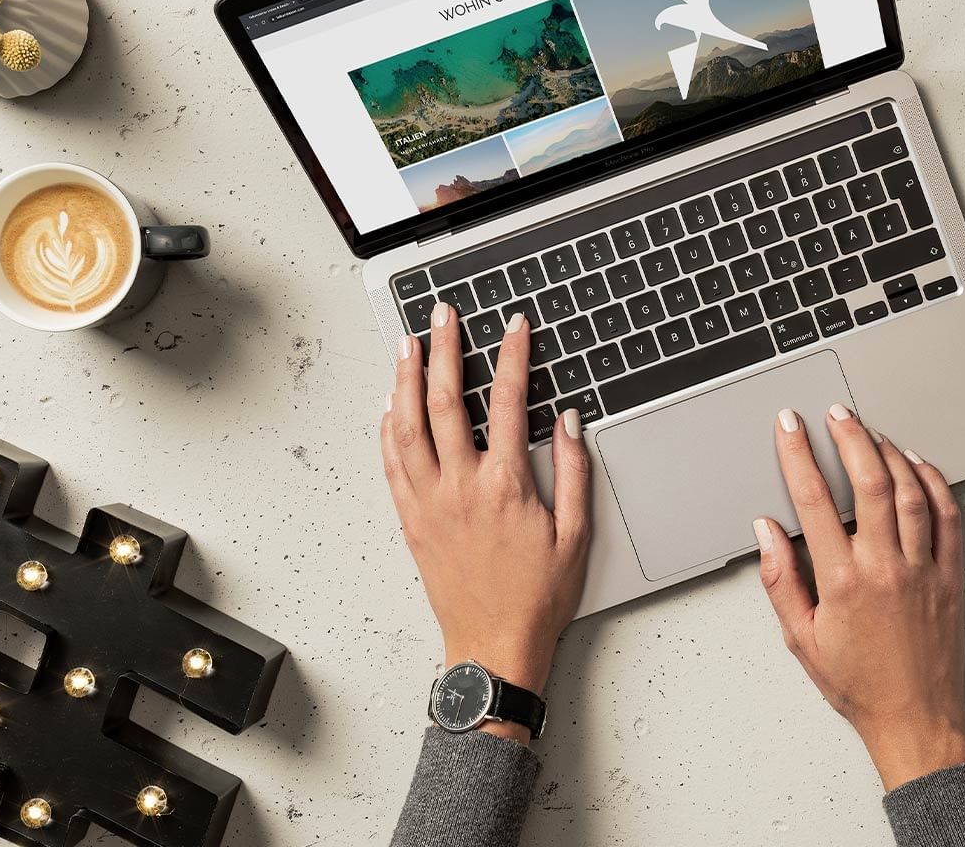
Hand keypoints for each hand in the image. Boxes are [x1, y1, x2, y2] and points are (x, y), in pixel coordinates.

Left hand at [380, 302, 591, 742]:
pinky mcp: (411, 520)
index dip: (511, 356)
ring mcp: (428, 503)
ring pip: (407, 426)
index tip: (514, 326)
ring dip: (405, 379)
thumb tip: (566, 421)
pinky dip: (388, 427)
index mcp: (504, 486)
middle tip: (444, 316)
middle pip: (444, 402)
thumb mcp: (576, 535)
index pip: (505, 402)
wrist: (493, 647)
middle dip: (444, 350)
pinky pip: (391, 464)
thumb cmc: (537, 598)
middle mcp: (459, 487)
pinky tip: (389, 405)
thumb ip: (572, 472)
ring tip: (408, 344)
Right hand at [753, 405, 964, 789]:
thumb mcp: (801, 639)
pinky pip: (947, 517)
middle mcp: (884, 568)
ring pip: (909, 491)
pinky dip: (933, 483)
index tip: (789, 427)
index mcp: (841, 582)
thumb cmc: (859, 685)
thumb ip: (780, 581)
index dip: (797, 454)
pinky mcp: (951, 576)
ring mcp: (923, 569)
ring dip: (890, 453)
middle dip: (849, 437)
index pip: (813, 499)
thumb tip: (767, 532)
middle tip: (835, 414)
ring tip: (871, 432)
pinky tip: (917, 466)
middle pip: (867, 481)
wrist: (915, 719)